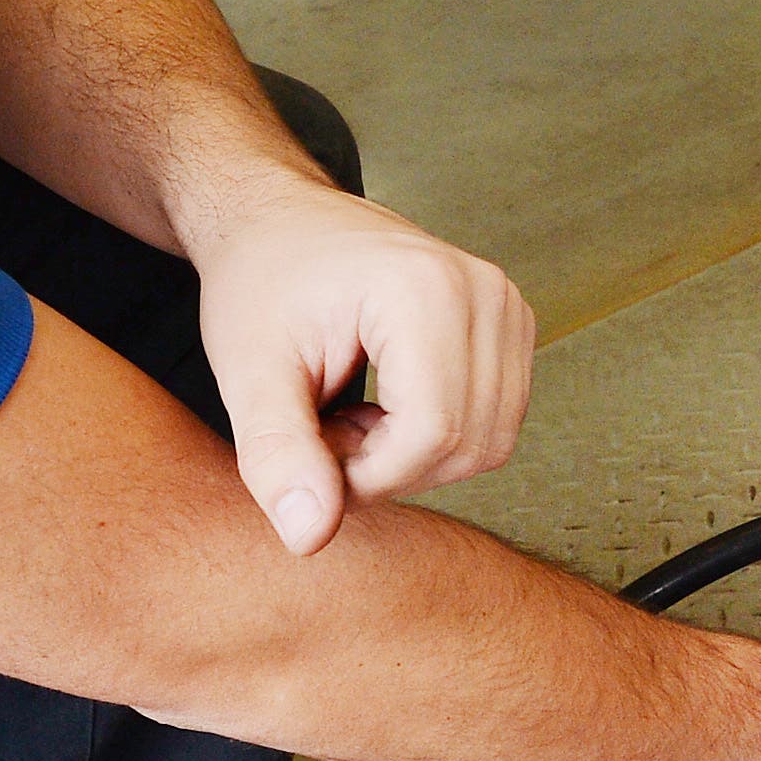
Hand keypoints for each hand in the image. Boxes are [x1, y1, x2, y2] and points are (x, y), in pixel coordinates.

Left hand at [188, 182, 536, 552]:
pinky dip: (437, 437)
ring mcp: (508, 305)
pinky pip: (495, 421)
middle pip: (467, 444)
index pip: (431, 433)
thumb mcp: (247, 373)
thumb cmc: (259, 285)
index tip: (308, 454)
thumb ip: (277, 455)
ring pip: (488, 442)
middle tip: (321, 437)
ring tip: (349, 420)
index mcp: (423, 288)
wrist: (279, 222)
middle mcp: (484, 291)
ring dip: (413, 457)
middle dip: (389, 469)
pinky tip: (384, 408)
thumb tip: (310, 538)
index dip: (369, 477)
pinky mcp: (513, 324)